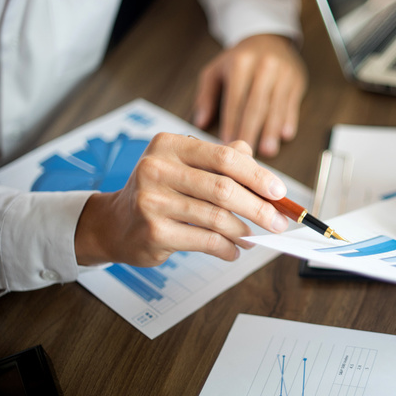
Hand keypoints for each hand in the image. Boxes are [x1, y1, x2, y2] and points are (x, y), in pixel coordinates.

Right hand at [74, 133, 288, 266]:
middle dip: (259, 208)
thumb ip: (223, 160)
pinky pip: (205, 240)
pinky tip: (234, 250)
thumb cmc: (159, 193)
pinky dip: (227, 248)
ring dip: (244, 231)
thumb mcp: (186, 166)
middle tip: (278, 222)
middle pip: (224, 189)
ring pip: (217, 217)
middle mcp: (157, 168)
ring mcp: (152, 201)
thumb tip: (262, 169)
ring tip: (254, 237)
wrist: (116, 224)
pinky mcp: (154, 231)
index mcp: (170, 145)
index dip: (258, 176)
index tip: (279, 193)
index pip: (225, 157)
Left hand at [193, 34, 306, 156]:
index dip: (231, 122)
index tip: (227, 142)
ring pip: (276, 106)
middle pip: (256, 105)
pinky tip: (285, 135)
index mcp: (240, 63)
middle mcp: (263, 66)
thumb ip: (206, 96)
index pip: (235, 99)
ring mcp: (283, 73)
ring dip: (272, 131)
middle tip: (247, 154)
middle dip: (251, 131)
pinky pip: (292, 104)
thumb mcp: (216, 70)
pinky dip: (289, 120)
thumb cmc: (239, 60)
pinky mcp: (296, 80)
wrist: (268, 38)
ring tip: (267, 150)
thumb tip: (200, 122)